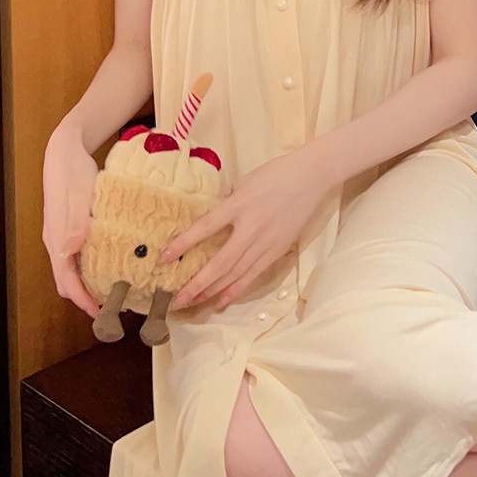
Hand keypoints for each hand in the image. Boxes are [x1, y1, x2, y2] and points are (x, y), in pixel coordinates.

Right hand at [42, 126, 102, 317]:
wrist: (65, 150)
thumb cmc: (73, 171)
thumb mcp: (78, 196)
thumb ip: (75, 223)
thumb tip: (70, 250)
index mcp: (57, 238)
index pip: (65, 280)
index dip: (82, 300)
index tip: (99, 313)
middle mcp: (56, 240)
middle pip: (65, 280)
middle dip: (84, 297)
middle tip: (110, 305)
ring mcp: (60, 234)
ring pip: (69, 269)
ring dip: (85, 283)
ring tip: (110, 289)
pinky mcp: (67, 227)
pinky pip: (74, 256)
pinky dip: (87, 267)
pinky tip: (106, 263)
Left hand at [159, 147, 331, 309]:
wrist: (312, 177)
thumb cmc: (277, 173)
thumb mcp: (245, 180)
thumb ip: (227, 200)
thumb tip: (213, 216)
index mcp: (239, 204)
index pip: (205, 228)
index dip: (184, 244)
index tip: (164, 258)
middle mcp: (250, 227)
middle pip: (220, 262)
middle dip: (196, 283)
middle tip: (177, 299)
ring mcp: (266, 242)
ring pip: (235, 274)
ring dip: (212, 291)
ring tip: (193, 303)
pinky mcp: (278, 250)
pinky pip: (253, 274)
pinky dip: (236, 289)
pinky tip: (221, 300)